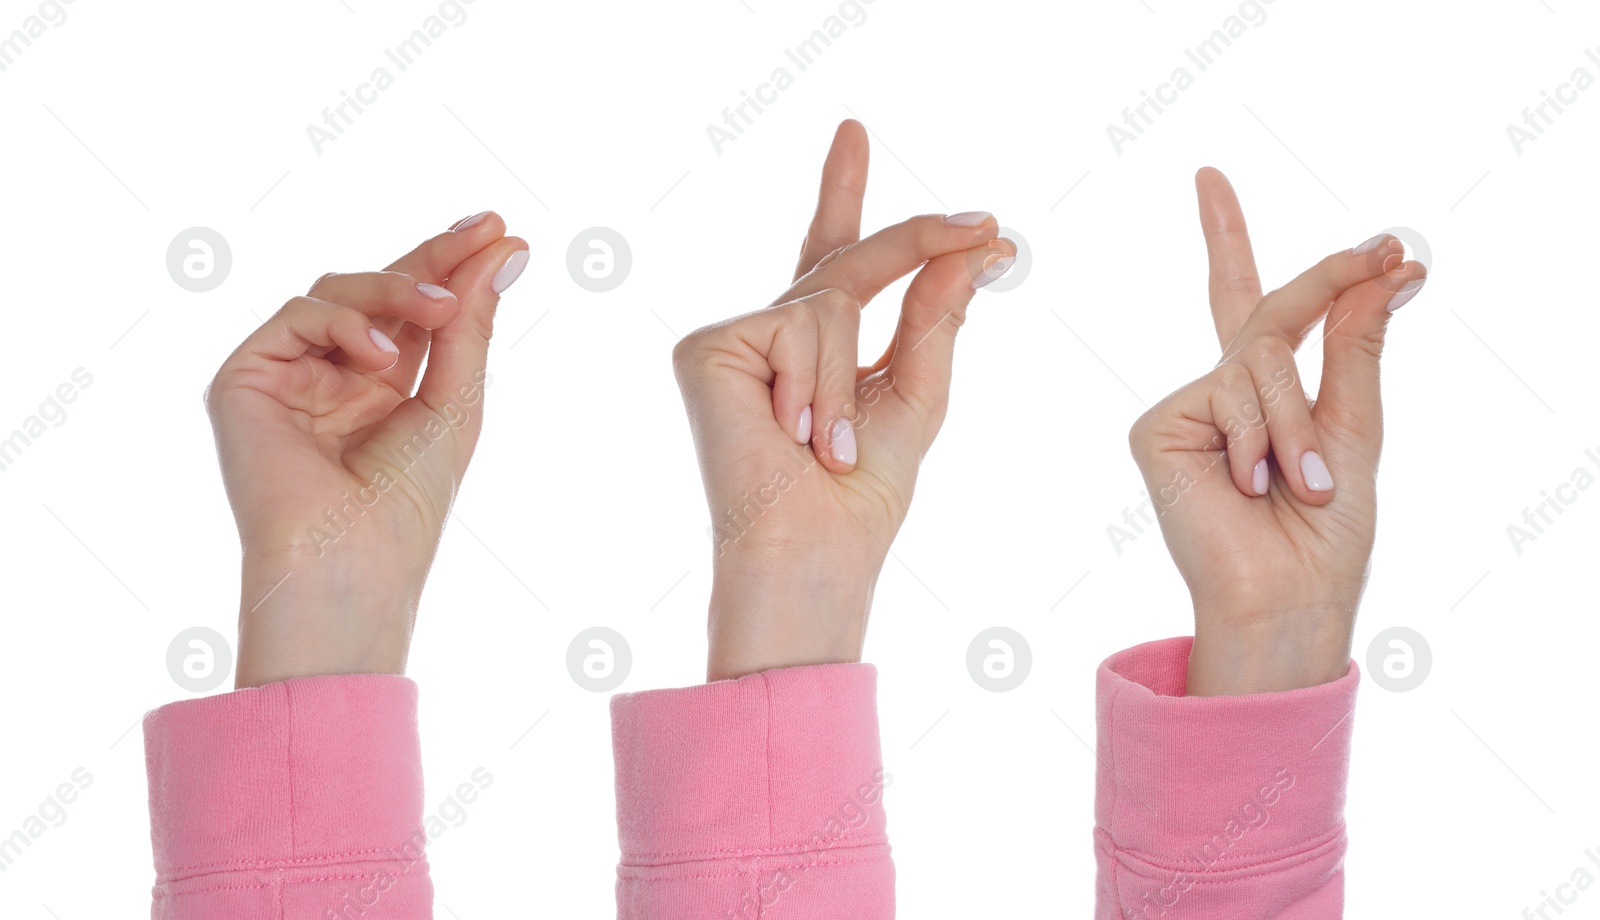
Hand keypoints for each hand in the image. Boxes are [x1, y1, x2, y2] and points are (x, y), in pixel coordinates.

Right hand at [209, 213, 528, 687]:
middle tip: (486, 229)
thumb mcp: (455, 402)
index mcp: (383, 387)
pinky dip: (344, 323)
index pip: (416, 311)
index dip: (453, 267)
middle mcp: (333, 376)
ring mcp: (288, 376)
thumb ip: (469, 326)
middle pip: (378, 291)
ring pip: (337, 291)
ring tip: (440, 309)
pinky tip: (381, 354)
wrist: (351, 564)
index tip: (502, 231)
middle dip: (433, 258)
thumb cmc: (407, 503)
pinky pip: (296, 316)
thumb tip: (505, 250)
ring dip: (396, 289)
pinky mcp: (245, 380)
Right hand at [674, 121, 1015, 680]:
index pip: (832, 257)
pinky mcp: (707, 347)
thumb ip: (933, 319)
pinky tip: (792, 438)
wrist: (812, 558)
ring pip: (830, 299)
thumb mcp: (915, 396)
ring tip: (826, 450)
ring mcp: (732, 338)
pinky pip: (800, 324)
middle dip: (915, 242)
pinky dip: (815, 386)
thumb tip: (973, 248)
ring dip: (847, 383)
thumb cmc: (857, 500)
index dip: (842, 192)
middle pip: (847, 261)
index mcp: (812, 347)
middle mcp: (767, 334)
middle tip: (987, 228)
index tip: (853, 131)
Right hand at [1128, 169, 1426, 695]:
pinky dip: (1255, 437)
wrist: (1286, 597)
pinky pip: (1222, 394)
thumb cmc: (1325, 536)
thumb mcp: (1356, 426)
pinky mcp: (1156, 429)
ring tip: (1303, 482)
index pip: (1242, 302)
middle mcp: (1218, 394)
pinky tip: (1250, 485)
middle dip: (1325, 291)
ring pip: (1255, 360)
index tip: (1211, 178)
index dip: (1224, 240)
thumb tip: (1386, 267)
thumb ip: (1355, 343)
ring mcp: (1185, 409)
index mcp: (1262, 394)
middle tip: (1386, 254)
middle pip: (1268, 315)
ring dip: (1295, 421)